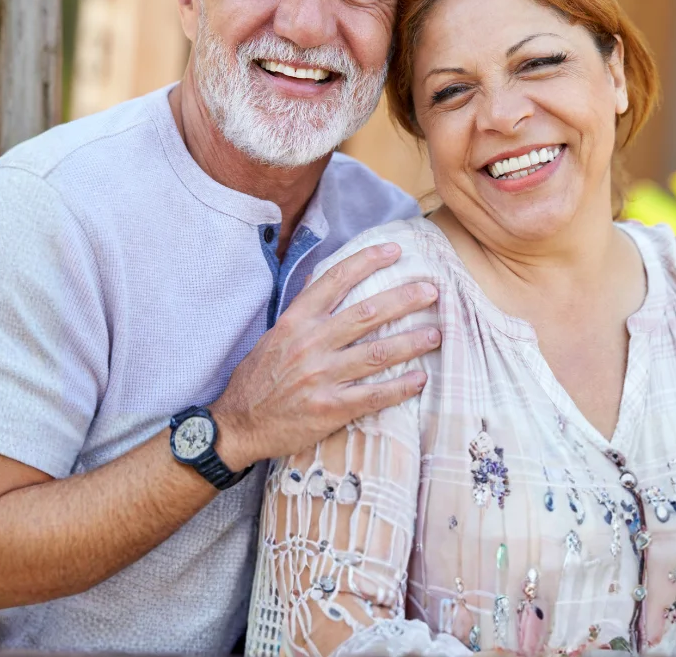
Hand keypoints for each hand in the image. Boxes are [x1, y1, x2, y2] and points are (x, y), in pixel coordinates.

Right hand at [211, 242, 440, 466]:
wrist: (238, 424)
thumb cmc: (258, 377)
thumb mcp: (274, 334)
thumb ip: (302, 307)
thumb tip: (321, 275)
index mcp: (296, 321)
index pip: (336, 280)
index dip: (367, 261)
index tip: (395, 251)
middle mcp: (311, 343)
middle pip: (367, 313)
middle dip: (404, 299)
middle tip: (432, 290)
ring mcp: (322, 377)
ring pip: (377, 353)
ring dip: (411, 342)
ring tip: (436, 333)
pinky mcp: (330, 409)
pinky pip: (373, 395)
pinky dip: (400, 387)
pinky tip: (421, 379)